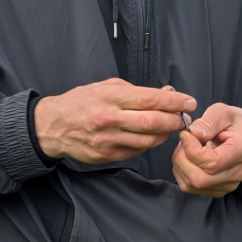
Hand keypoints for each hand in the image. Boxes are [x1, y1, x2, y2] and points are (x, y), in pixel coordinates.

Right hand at [34, 78, 195, 163]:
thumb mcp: (108, 86)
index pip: (150, 99)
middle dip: (175, 120)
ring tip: (171, 127)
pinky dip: (150, 144)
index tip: (189, 102)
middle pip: (153, 122)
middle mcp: (109, 119)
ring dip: (166, 134)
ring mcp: (107, 140)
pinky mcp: (106, 155)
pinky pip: (137, 151)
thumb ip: (138, 91)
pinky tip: (152, 136)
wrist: (51, 126)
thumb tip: (168, 93)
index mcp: (110, 97)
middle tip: (185, 117)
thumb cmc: (82, 101)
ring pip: (148, 140)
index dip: (174, 102)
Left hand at [172, 103, 241, 197]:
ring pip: (191, 185)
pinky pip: (190, 187)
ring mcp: (228, 184)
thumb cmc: (235, 123)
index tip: (185, 134)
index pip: (213, 163)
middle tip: (183, 141)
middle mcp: (237, 173)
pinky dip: (182, 172)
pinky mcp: (218, 190)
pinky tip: (188, 158)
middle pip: (200, 180)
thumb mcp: (224, 112)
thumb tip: (193, 133)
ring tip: (185, 148)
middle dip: (182, 159)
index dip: (192, 150)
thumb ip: (208, 122)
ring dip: (180, 166)